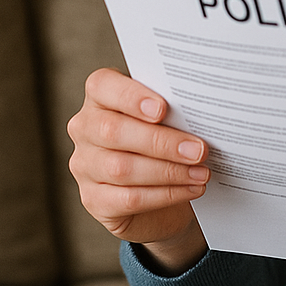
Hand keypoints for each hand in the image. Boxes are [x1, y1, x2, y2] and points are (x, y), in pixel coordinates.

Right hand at [67, 67, 209, 273]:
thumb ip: (172, 108)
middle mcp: (84, 127)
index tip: (162, 109)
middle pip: (113, 131)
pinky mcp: (93, 200)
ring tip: (201, 172)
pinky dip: (164, 194)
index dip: (130, 96)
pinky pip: (128, 198)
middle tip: (199, 150)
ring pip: (121, 168)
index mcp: (100, 96)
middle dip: (162, 142)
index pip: (102, 85)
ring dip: (169, 171)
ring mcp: (84, 165)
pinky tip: (189, 189)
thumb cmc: (164, 140)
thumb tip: (201, 110)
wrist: (160, 195)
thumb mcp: (167, 117)